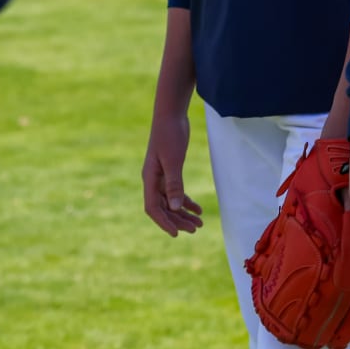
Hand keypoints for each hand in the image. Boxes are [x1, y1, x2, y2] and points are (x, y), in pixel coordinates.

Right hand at [141, 111, 202, 236]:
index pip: (153, 208)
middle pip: (163, 208)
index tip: (177, 234)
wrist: (171, 114)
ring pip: (170, 202)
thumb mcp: (173, 160)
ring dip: (183, 213)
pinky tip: (198, 209)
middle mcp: (153, 180)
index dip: (164, 222)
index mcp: (149, 178)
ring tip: (200, 223)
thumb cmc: (170, 135)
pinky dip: (186, 201)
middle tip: (196, 229)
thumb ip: (174, 184)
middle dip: (178, 220)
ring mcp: (161, 176)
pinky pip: (176, 192)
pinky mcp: (170, 170)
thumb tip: (175, 207)